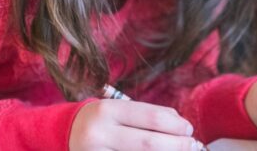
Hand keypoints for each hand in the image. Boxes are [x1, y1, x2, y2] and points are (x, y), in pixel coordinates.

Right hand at [70, 99, 202, 150]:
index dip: (176, 125)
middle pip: (149, 143)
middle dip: (177, 145)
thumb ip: (149, 114)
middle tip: (191, 145)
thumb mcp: (119, 110)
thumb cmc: (103, 122)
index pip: (151, 118)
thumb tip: (182, 125)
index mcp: (107, 110)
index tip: (189, 129)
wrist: (65, 135)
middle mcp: (99, 133)